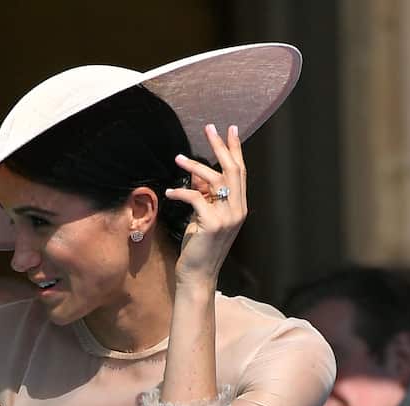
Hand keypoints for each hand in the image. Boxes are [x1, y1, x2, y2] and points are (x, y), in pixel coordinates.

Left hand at [165, 124, 246, 285]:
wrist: (197, 275)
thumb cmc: (198, 248)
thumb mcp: (202, 218)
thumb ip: (205, 198)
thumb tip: (197, 176)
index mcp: (239, 206)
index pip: (240, 172)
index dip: (235, 150)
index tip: (230, 130)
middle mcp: (238, 209)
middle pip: (232, 170)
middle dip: (221, 146)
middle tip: (209, 127)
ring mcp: (228, 217)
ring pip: (214, 181)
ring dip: (195, 167)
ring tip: (178, 158)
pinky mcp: (212, 224)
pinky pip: (196, 199)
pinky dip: (181, 193)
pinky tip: (169, 192)